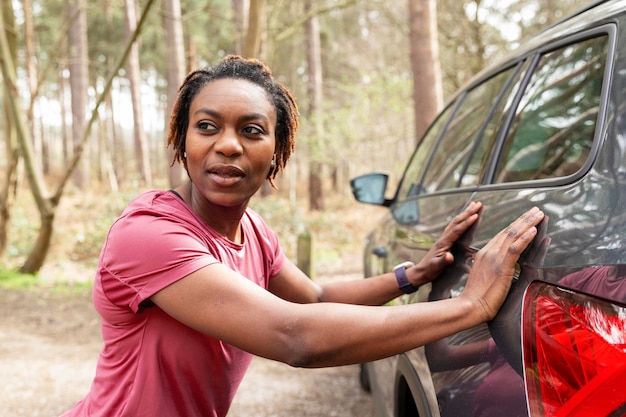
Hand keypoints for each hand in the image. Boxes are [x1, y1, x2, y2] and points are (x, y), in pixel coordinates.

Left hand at [410, 201, 482, 285]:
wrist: (421, 271)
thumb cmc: (430, 270)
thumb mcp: (436, 267)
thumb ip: (443, 261)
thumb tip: (450, 257)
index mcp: (444, 243)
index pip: (457, 230)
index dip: (466, 223)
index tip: (476, 215)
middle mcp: (444, 238)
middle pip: (457, 222)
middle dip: (468, 212)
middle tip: (478, 203)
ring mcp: (444, 238)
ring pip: (455, 222)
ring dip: (465, 213)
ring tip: (473, 205)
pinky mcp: (445, 241)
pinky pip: (454, 226)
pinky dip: (461, 219)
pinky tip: (464, 217)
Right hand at [461, 207, 544, 321]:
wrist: (469, 305)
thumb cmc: (475, 297)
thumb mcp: (483, 278)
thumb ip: (491, 269)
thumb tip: (498, 268)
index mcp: (484, 254)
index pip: (502, 235)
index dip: (515, 225)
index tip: (525, 218)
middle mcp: (489, 252)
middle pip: (508, 231)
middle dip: (523, 219)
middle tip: (535, 210)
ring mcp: (494, 258)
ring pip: (513, 235)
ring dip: (528, 223)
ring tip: (539, 214)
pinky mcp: (501, 266)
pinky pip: (515, 248)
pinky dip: (525, 238)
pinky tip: (534, 230)